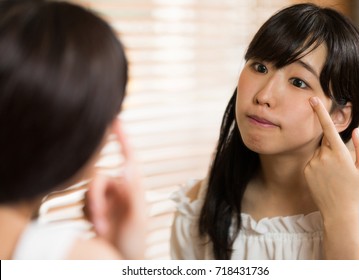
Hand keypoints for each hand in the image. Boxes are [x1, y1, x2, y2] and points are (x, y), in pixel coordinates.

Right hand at [85, 119, 146, 258]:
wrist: (121, 259)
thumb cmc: (135, 242)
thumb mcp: (137, 217)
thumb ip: (134, 192)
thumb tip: (128, 166)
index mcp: (135, 187)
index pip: (129, 157)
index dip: (122, 138)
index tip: (115, 118)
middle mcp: (121, 188)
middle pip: (99, 177)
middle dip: (95, 198)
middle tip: (100, 223)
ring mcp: (108, 197)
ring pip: (89, 190)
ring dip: (92, 210)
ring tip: (102, 229)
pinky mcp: (97, 206)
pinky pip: (83, 201)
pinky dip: (88, 215)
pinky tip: (98, 228)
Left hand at [304, 97, 358, 218]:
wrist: (337, 212)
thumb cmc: (354, 190)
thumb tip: (356, 131)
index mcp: (339, 154)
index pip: (328, 128)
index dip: (320, 112)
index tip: (312, 100)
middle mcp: (323, 156)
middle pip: (326, 142)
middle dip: (333, 148)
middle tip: (340, 166)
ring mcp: (312, 163)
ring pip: (319, 152)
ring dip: (326, 158)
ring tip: (333, 175)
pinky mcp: (305, 170)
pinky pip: (312, 161)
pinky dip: (318, 165)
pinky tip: (325, 178)